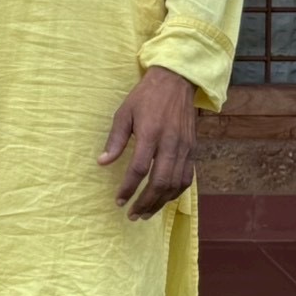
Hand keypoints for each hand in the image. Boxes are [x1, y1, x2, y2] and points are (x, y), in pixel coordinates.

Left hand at [97, 66, 196, 220]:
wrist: (176, 81)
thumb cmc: (146, 97)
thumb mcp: (124, 112)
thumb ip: (115, 139)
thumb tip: (102, 163)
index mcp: (151, 133)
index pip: (139, 169)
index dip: (128, 188)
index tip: (119, 200)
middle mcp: (170, 143)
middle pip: (160, 182)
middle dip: (145, 202)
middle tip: (131, 214)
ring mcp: (185, 148)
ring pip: (175, 184)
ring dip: (160, 203)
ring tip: (145, 213)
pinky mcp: (193, 149)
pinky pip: (186, 178)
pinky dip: (175, 193)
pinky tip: (163, 200)